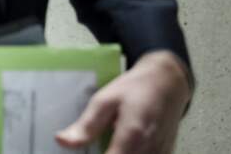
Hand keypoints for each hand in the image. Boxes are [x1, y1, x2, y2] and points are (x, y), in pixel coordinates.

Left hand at [56, 50, 190, 153]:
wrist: (168, 83)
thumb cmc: (135, 88)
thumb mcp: (105, 100)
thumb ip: (86, 125)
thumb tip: (62, 141)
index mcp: (132, 136)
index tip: (83, 150)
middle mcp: (150, 150)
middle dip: (103, 153)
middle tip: (92, 144)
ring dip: (117, 152)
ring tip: (107, 141)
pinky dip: (131, 152)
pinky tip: (120, 144)